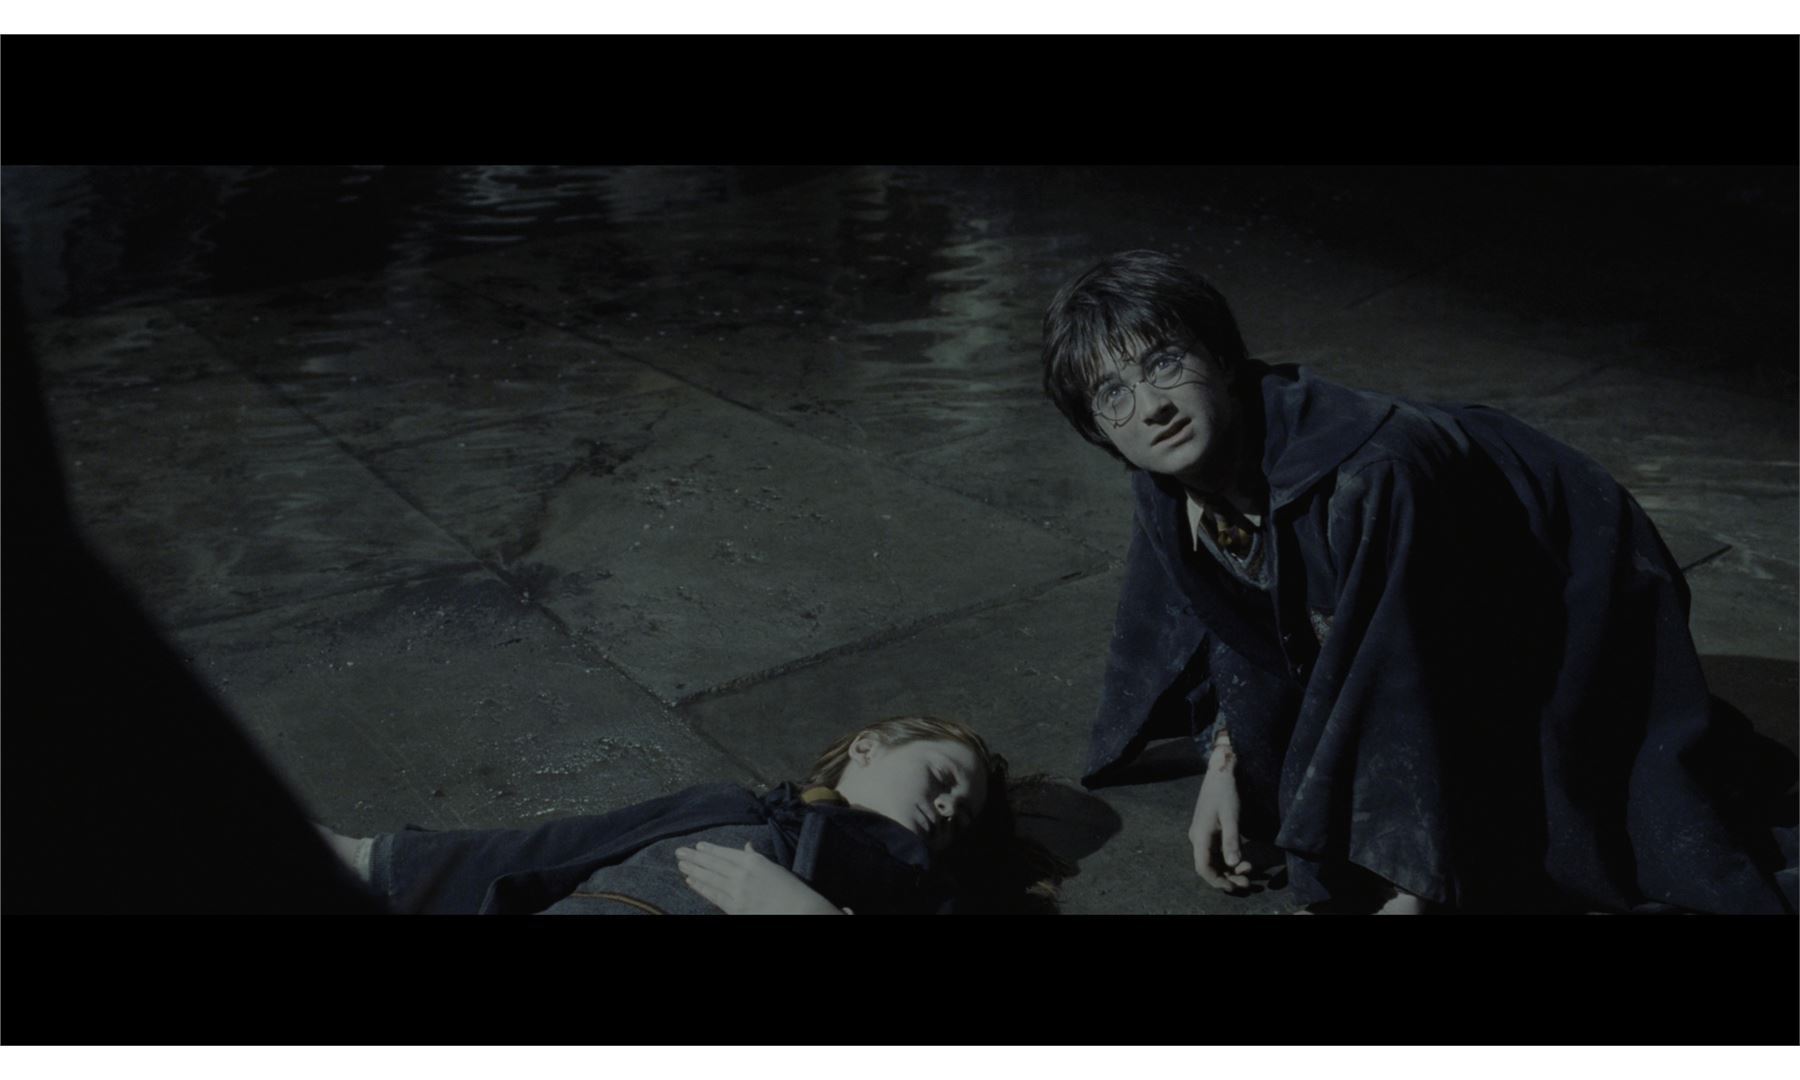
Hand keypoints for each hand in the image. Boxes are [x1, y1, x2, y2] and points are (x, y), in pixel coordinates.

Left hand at [675, 841, 846, 914]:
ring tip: (681, 864)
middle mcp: (742, 873)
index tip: (697, 846)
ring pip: (710, 877)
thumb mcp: (773, 867)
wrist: (798, 910)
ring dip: (694, 870)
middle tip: (679, 852)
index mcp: (753, 861)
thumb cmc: (790, 889)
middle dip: (695, 858)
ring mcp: (737, 890)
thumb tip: (747, 846)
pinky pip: (713, 895)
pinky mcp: (734, 906)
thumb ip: (756, 857)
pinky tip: (691, 881)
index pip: (725, 853)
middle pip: (713, 864)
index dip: (710, 850)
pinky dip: (701, 887)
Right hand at [1188, 739, 1250, 891]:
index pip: (1203, 867)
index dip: (1218, 881)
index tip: (1234, 887)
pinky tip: (1244, 861)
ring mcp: (1203, 834)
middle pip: (1209, 866)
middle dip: (1228, 877)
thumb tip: (1233, 864)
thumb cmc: (1225, 792)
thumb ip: (1232, 841)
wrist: (1221, 772)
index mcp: (1200, 836)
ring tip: (1250, 872)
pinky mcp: (1210, 831)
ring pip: (1214, 860)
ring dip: (1230, 869)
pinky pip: (1218, 851)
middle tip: (1249, 883)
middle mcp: (1198, 838)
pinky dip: (1230, 859)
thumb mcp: (1231, 817)